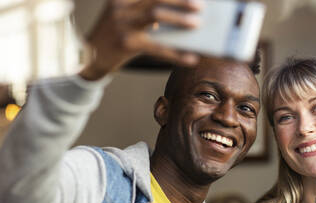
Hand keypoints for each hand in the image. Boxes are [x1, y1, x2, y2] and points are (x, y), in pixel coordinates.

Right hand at [80, 0, 201, 79]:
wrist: (88, 57)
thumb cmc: (114, 35)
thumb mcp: (124, 17)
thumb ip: (145, 12)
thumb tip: (178, 16)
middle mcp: (121, 6)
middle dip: (179, 0)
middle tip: (200, 5)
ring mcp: (123, 24)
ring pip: (156, 15)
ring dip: (179, 18)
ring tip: (197, 24)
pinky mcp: (127, 44)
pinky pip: (157, 48)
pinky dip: (176, 53)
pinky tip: (191, 58)